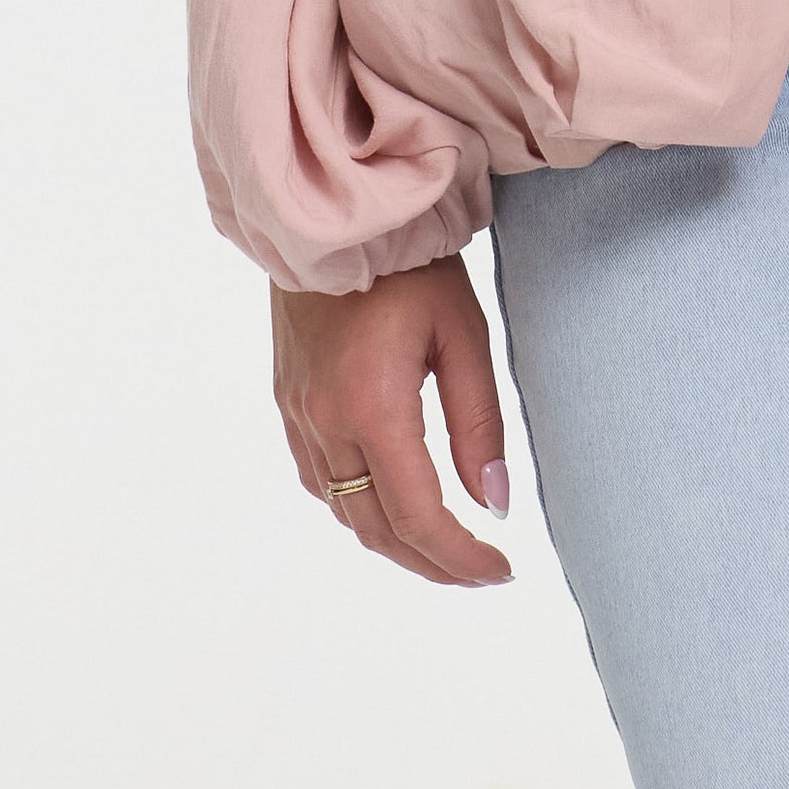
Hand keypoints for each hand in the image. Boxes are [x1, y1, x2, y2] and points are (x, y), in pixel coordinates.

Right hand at [270, 251, 514, 587]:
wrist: (335, 215)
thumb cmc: (411, 264)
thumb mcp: (464, 334)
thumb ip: (479, 424)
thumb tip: (496, 504)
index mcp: (372, 407)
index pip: (418, 516)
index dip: (461, 558)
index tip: (502, 572)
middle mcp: (324, 423)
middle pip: (377, 529)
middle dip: (433, 562)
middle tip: (482, 572)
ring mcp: (297, 416)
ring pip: (345, 511)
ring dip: (395, 540)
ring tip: (447, 546)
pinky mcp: (287, 403)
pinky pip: (321, 480)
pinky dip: (359, 506)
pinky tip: (393, 501)